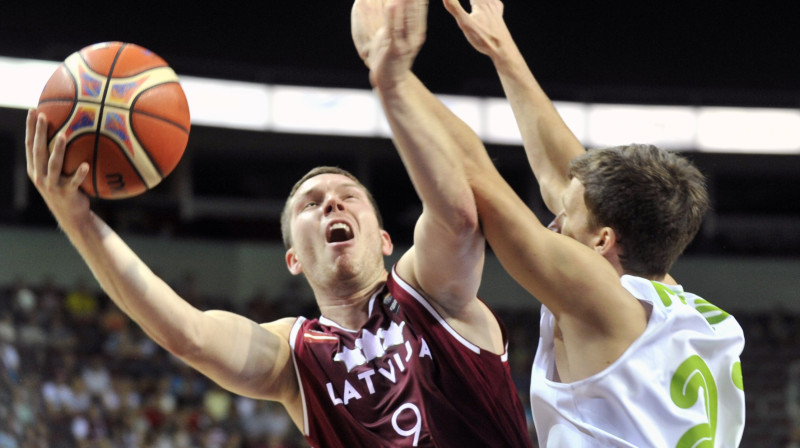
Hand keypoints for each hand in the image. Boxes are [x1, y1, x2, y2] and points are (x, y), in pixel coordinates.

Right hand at [25, 109, 91, 226]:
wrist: (71, 215)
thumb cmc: (66, 188)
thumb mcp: (58, 173)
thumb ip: (58, 156)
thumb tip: (71, 130)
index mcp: (35, 169)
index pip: (30, 145)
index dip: (30, 128)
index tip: (33, 110)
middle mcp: (40, 176)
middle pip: (38, 151)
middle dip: (40, 132)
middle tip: (44, 116)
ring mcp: (52, 185)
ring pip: (54, 165)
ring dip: (58, 149)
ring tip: (64, 135)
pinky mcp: (66, 193)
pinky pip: (74, 182)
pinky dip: (79, 173)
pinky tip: (85, 165)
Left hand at [351, 0, 427, 89]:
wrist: (390, 82)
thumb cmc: (391, 54)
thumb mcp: (400, 31)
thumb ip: (404, 14)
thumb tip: (401, 0)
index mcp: (418, 28)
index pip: (420, 3)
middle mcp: (415, 34)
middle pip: (415, 5)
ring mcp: (406, 42)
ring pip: (406, 15)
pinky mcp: (394, 49)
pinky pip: (393, 30)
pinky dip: (393, 16)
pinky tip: (392, 4)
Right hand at [442, 0, 512, 58]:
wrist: (503, 49)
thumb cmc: (484, 38)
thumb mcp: (465, 24)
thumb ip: (454, 7)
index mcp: (480, 2)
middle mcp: (489, 1)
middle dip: (473, 1)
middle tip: (471, 3)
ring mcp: (495, 7)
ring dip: (478, 2)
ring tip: (474, 3)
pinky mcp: (498, 14)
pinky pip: (494, 2)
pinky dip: (490, 1)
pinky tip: (490, 3)